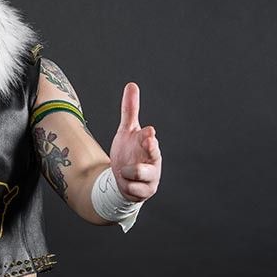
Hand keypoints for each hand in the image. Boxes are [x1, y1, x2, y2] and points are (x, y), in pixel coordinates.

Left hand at [109, 82, 161, 201]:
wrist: (122, 179)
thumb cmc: (129, 152)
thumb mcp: (127, 131)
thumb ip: (130, 110)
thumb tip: (131, 85)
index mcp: (149, 145)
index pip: (150, 138)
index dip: (148, 135)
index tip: (148, 130)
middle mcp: (153, 160)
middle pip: (154, 155)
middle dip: (151, 149)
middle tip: (149, 141)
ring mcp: (150, 177)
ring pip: (143, 173)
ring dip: (130, 171)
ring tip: (123, 169)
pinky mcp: (144, 192)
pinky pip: (134, 189)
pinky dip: (127, 185)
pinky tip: (124, 183)